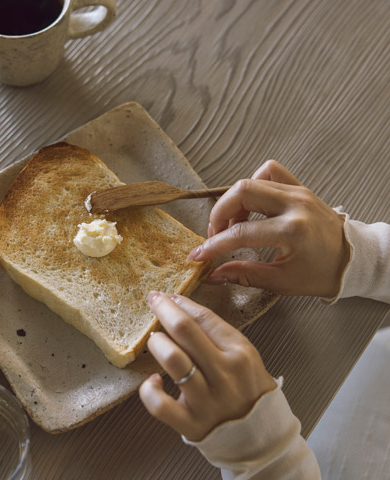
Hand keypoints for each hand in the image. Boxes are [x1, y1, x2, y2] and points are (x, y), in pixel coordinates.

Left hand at [139, 292, 275, 441]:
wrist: (261, 436)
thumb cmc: (247, 389)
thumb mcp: (245, 356)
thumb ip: (216, 334)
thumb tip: (179, 308)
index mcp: (240, 353)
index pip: (204, 318)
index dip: (179, 302)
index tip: (166, 296)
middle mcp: (225, 375)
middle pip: (185, 330)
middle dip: (163, 309)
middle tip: (153, 301)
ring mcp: (208, 401)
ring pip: (172, 359)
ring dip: (157, 343)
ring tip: (155, 341)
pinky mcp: (191, 424)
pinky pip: (159, 403)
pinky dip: (149, 389)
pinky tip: (153, 381)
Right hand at [187, 160, 348, 296]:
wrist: (354, 259)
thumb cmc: (321, 273)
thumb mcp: (281, 281)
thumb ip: (243, 275)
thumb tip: (212, 275)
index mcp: (291, 231)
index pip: (240, 234)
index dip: (213, 245)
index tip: (199, 255)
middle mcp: (294, 205)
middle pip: (241, 193)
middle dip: (219, 214)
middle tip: (216, 235)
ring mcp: (297, 192)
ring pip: (251, 180)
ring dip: (233, 201)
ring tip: (232, 224)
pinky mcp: (299, 187)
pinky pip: (269, 172)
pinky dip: (253, 185)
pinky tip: (251, 205)